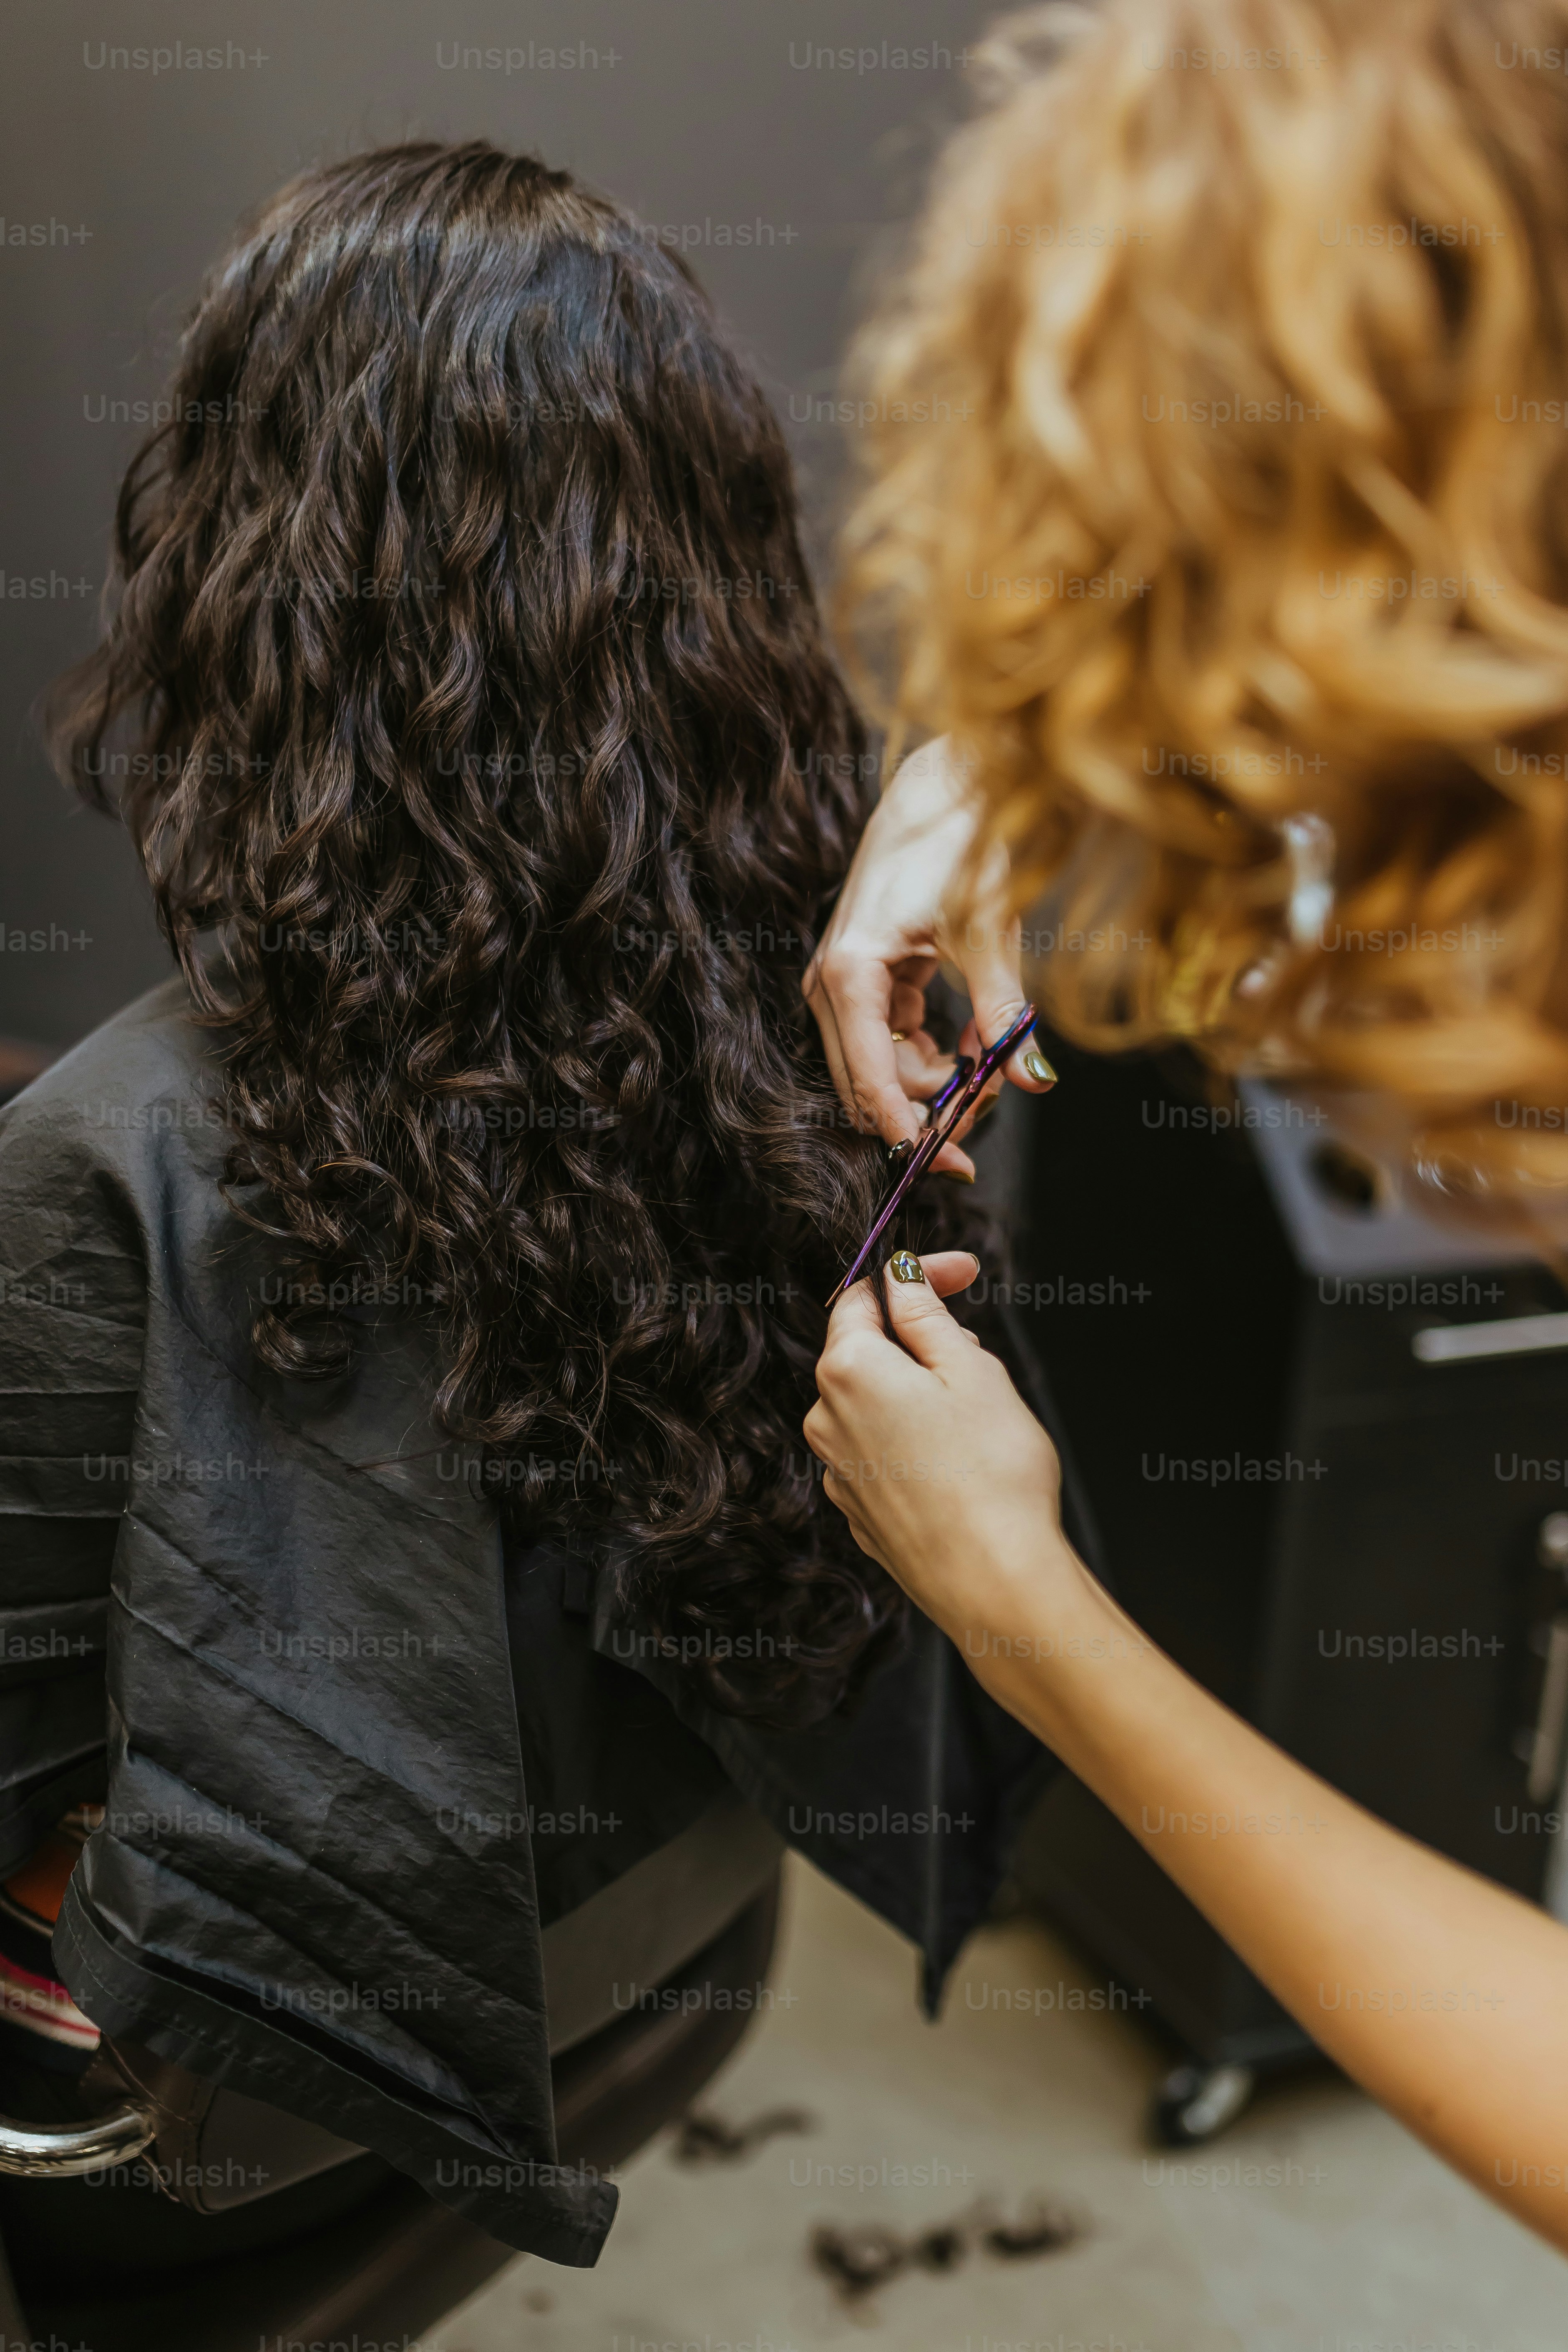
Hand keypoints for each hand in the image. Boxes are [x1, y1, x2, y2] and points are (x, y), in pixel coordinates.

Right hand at [802, 738, 1055, 1177]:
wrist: (944, 790)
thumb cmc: (961, 849)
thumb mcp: (990, 935)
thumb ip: (1005, 1013)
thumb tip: (1034, 1078)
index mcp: (849, 977)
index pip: (872, 1087)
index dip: (914, 1137)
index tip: (958, 1165)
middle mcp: (831, 985)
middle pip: (870, 1089)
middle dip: (930, 1110)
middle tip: (992, 1099)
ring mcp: (842, 984)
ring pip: (884, 1070)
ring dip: (936, 1082)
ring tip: (992, 1059)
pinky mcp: (864, 979)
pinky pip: (893, 1042)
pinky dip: (934, 1054)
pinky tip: (973, 1040)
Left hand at [804, 1249, 1073, 1639]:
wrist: (995, 1582)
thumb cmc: (992, 1475)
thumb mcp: (969, 1369)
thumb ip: (925, 1315)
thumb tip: (900, 1276)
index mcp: (847, 1371)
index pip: (864, 1297)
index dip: (915, 1276)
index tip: (961, 1273)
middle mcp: (826, 1420)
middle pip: (868, 1352)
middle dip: (923, 1342)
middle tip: (982, 1359)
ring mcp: (839, 1471)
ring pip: (877, 1405)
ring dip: (921, 1394)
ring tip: (980, 1422)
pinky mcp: (861, 1512)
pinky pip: (883, 1453)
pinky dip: (917, 1442)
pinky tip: (962, 1465)